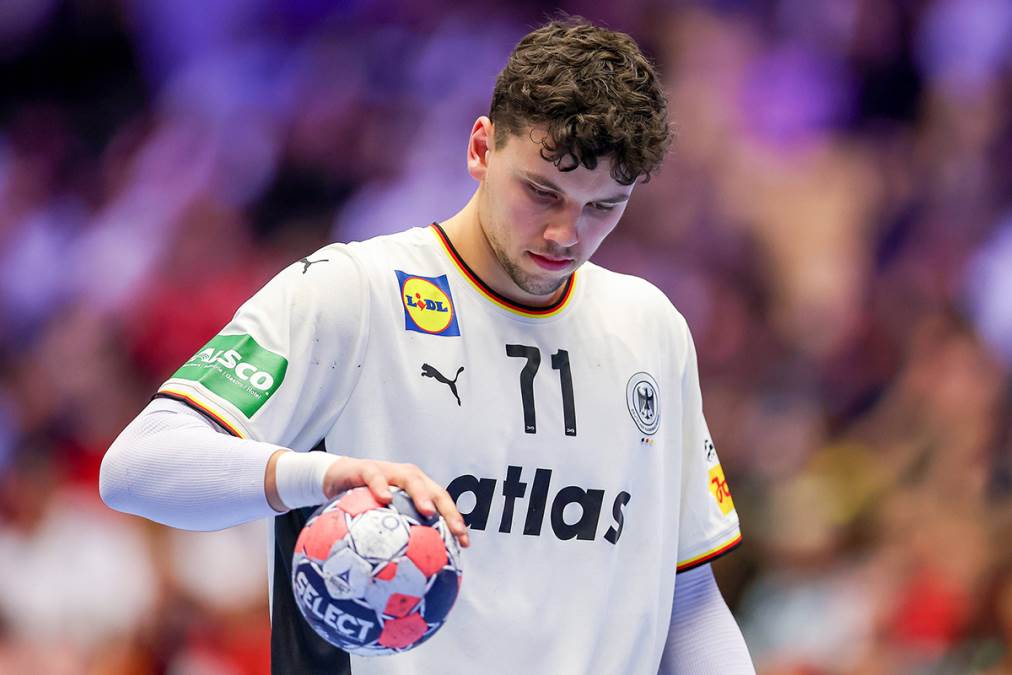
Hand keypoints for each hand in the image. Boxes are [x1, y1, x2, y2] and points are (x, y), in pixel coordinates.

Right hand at [323, 457, 469, 547]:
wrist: (336, 478)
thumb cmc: (361, 505)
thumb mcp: (378, 523)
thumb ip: (392, 543)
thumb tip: (400, 581)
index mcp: (417, 492)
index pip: (443, 506)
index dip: (455, 523)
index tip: (464, 545)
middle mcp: (408, 480)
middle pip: (436, 492)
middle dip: (448, 511)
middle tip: (455, 530)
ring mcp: (390, 472)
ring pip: (412, 480)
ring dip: (421, 495)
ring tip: (427, 512)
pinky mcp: (367, 468)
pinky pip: (375, 477)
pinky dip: (381, 486)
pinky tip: (385, 498)